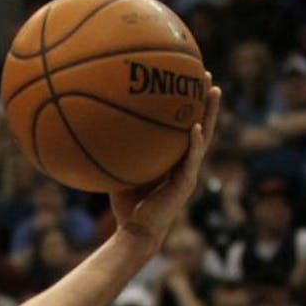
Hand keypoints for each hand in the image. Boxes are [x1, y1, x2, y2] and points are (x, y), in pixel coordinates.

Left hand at [109, 78, 220, 250]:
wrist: (135, 231)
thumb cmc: (126, 203)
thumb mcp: (120, 171)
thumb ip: (115, 151)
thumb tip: (92, 126)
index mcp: (173, 157)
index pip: (183, 124)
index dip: (188, 104)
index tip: (187, 79)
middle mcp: (184, 161)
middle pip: (200, 123)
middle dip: (205, 100)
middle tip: (206, 74)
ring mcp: (188, 171)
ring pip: (204, 136)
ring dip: (210, 114)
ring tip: (213, 90)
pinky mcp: (185, 184)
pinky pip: (191, 160)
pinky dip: (193, 143)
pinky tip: (193, 127)